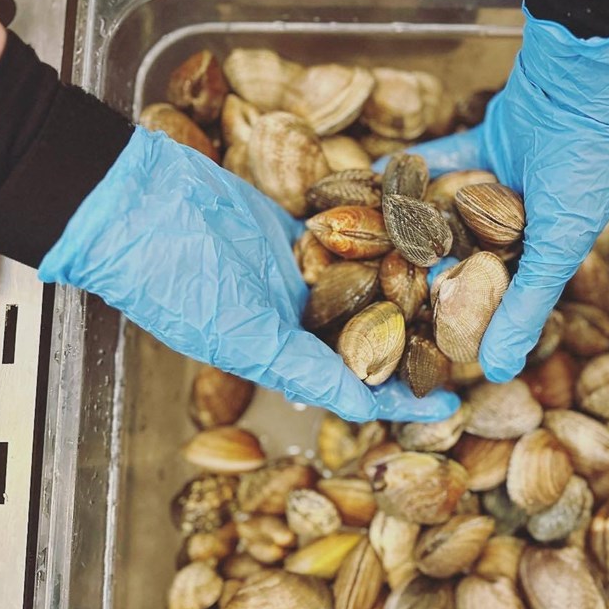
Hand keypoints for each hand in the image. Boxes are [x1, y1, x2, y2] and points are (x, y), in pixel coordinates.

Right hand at [38, 127, 458, 422]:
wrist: (139, 203)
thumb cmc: (179, 281)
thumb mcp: (244, 338)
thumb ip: (304, 369)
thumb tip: (364, 405)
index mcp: (283, 355)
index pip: (357, 385)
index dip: (402, 399)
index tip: (450, 403)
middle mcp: (297, 319)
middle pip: (372, 337)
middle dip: (417, 341)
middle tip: (469, 336)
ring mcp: (300, 273)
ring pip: (368, 284)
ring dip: (408, 286)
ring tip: (459, 284)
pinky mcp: (300, 229)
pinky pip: (353, 235)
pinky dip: (383, 237)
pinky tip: (423, 237)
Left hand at [392, 7, 608, 381]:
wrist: (589, 83)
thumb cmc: (586, 169)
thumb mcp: (558, 247)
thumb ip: (525, 307)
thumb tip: (498, 371)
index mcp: (545, 252)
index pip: (495, 295)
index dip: (459, 313)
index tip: (415, 332)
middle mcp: (524, 222)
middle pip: (466, 254)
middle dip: (426, 270)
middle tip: (374, 287)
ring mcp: (503, 182)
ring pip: (450, 209)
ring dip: (414, 220)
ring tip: (365, 240)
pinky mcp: (486, 144)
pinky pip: (443, 162)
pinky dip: (414, 169)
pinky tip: (376, 182)